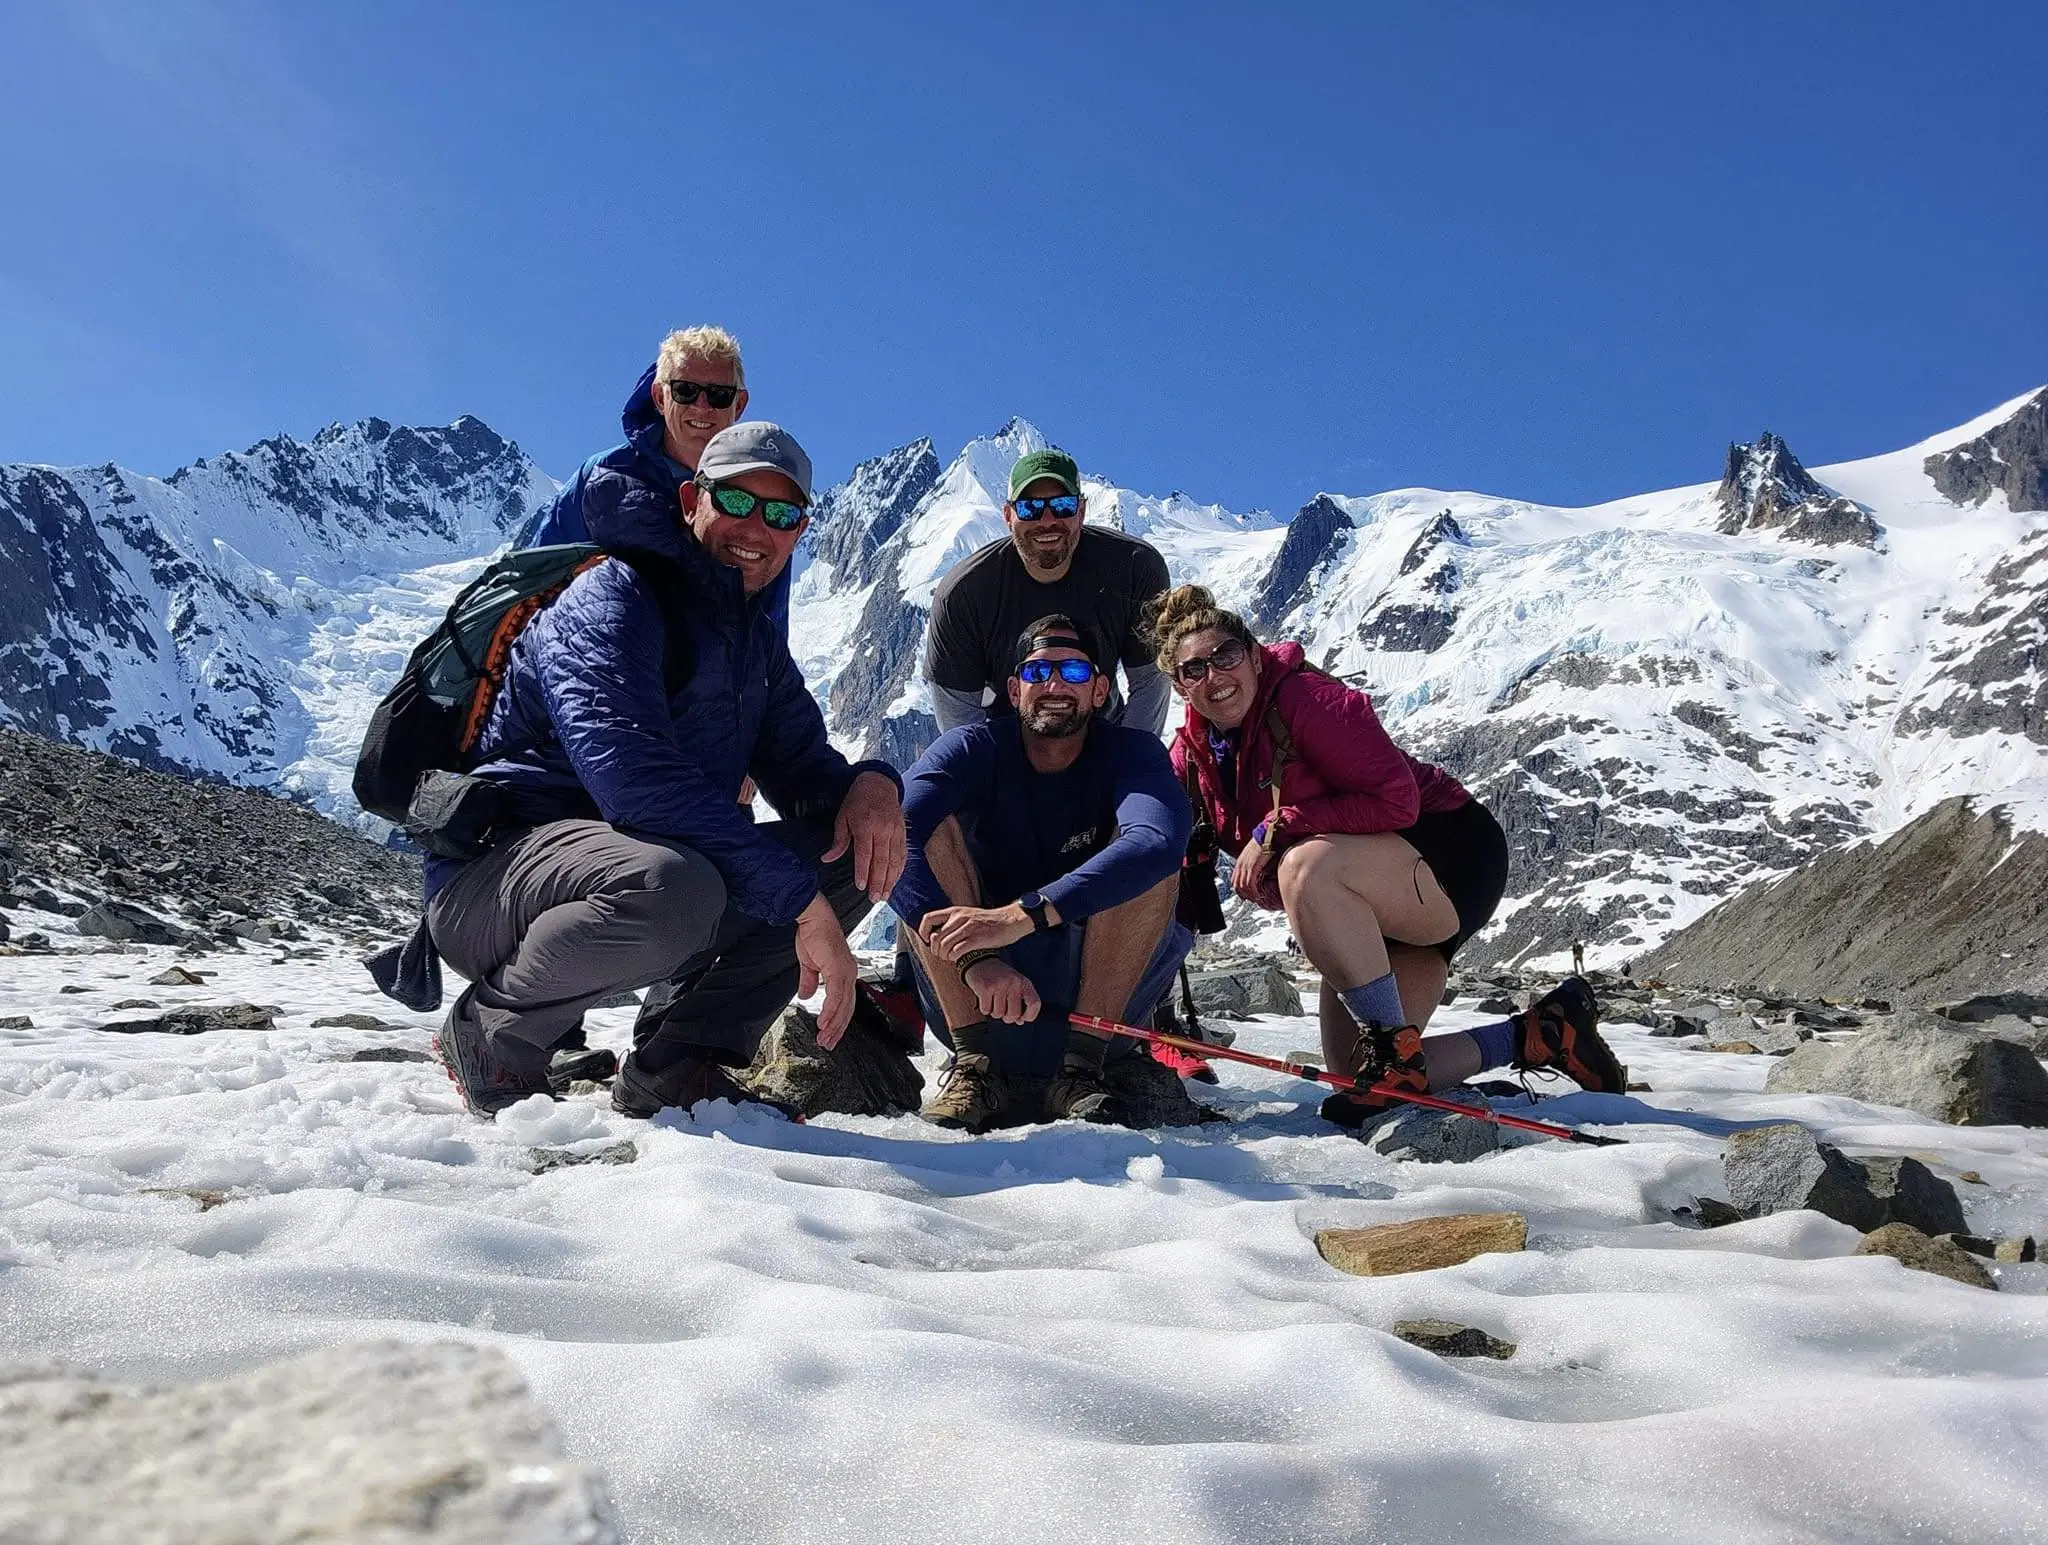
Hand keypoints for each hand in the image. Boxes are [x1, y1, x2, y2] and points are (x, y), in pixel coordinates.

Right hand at [793, 893, 858, 1048]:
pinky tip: (823, 1023)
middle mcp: (848, 974)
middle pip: (847, 1008)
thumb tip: (807, 997)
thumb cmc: (813, 935)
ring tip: (824, 1038)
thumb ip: (809, 982)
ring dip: (833, 1024)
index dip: (837, 1021)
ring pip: (843, 1005)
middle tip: (827, 1044)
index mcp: (843, 973)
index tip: (829, 1035)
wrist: (812, 918)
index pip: (844, 1003)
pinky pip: (836, 996)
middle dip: (837, 1029)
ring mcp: (846, 972)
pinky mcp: (838, 969)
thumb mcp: (809, 964)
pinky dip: (830, 1011)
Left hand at [823, 770, 905, 903]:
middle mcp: (883, 830)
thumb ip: (838, 840)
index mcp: (865, 825)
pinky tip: (895, 881)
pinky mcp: (903, 832)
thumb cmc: (857, 801)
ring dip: (890, 880)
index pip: (865, 853)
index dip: (863, 871)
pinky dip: (900, 869)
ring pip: (895, 860)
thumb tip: (827, 859)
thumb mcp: (843, 817)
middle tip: (875, 898)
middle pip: (882, 860)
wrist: (879, 783)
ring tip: (885, 895)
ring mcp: (895, 831)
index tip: (861, 886)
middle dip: (879, 882)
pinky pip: (903, 854)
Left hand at [919, 901, 1039, 961]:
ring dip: (944, 956)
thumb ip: (953, 923)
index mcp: (955, 911)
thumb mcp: (968, 915)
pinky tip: (958, 958)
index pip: (928, 919)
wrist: (1010, 920)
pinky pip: (957, 950)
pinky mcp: (977, 938)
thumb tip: (937, 937)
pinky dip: (954, 957)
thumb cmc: (989, 922)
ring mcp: (968, 927)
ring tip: (950, 958)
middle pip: (935, 938)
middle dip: (936, 950)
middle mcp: (959, 917)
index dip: (923, 932)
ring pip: (944, 945)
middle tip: (942, 955)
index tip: (928, 942)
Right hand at [964, 957, 1040, 1023]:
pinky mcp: (985, 988)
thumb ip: (1020, 1002)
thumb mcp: (1015, 985)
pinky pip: (986, 1010)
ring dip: (994, 1013)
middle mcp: (1014, 983)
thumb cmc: (999, 976)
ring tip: (993, 1002)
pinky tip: (985, 1000)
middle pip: (1014, 1014)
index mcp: (1024, 982)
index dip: (1030, 1015)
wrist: (981, 961)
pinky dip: (985, 1009)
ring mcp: (1000, 985)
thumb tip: (1020, 1021)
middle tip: (1003, 1011)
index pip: (1034, 1004)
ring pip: (999, 1014)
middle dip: (1007, 1017)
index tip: (1022, 1018)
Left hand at [1231, 835, 1272, 902]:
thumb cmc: (1263, 843)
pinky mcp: (1252, 867)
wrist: (1266, 835)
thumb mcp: (1254, 854)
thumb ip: (1252, 862)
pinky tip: (1259, 895)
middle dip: (1243, 894)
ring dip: (1249, 894)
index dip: (1238, 890)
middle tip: (1251, 899)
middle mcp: (1240, 864)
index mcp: (1240, 862)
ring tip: (1256, 898)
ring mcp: (1246, 866)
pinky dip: (1254, 891)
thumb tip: (1256, 870)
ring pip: (1243, 886)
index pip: (1234, 880)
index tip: (1245, 896)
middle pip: (1237, 885)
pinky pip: (1250, 883)